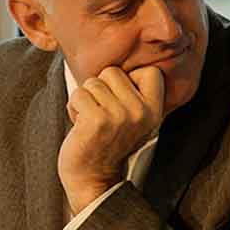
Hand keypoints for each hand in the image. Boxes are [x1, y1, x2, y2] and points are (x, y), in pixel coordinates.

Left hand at [60, 63, 167, 216]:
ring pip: (93, 82)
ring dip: (85, 100)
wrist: (92, 178)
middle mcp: (142, 112)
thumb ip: (133, 91)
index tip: (122, 101)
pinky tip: (80, 126)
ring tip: (90, 121)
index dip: (128, 79)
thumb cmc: (106, 141)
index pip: (149, 70)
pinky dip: (73, 108)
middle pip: (113, 72)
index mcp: (155, 109)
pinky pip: (79, 95)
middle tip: (102, 114)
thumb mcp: (132, 116)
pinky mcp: (97, 121)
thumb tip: (129, 52)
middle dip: (100, 89)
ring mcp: (121, 116)